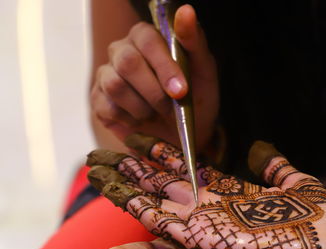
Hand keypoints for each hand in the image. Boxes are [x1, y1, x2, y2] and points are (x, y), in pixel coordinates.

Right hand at [87, 134, 325, 248]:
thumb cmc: (323, 223)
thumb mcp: (299, 185)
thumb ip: (276, 166)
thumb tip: (261, 147)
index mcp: (232, 196)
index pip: (188, 173)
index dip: (164, 157)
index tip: (142, 140)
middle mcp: (212, 212)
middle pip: (163, 187)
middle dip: (133, 171)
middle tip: (103, 153)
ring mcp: (206, 227)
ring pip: (155, 206)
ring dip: (126, 190)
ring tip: (98, 171)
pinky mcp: (205, 241)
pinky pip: (162, 227)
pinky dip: (136, 215)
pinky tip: (114, 199)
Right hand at [90, 4, 218, 149]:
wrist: (183, 135)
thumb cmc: (195, 98)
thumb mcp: (203, 70)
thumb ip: (194, 40)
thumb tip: (186, 10)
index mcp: (146, 37)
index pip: (147, 40)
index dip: (164, 67)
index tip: (181, 91)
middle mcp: (122, 50)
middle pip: (127, 62)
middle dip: (154, 91)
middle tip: (171, 107)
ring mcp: (106, 74)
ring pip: (116, 85)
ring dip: (144, 107)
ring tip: (158, 113)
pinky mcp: (98, 99)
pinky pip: (108, 107)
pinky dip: (131, 119)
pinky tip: (142, 119)